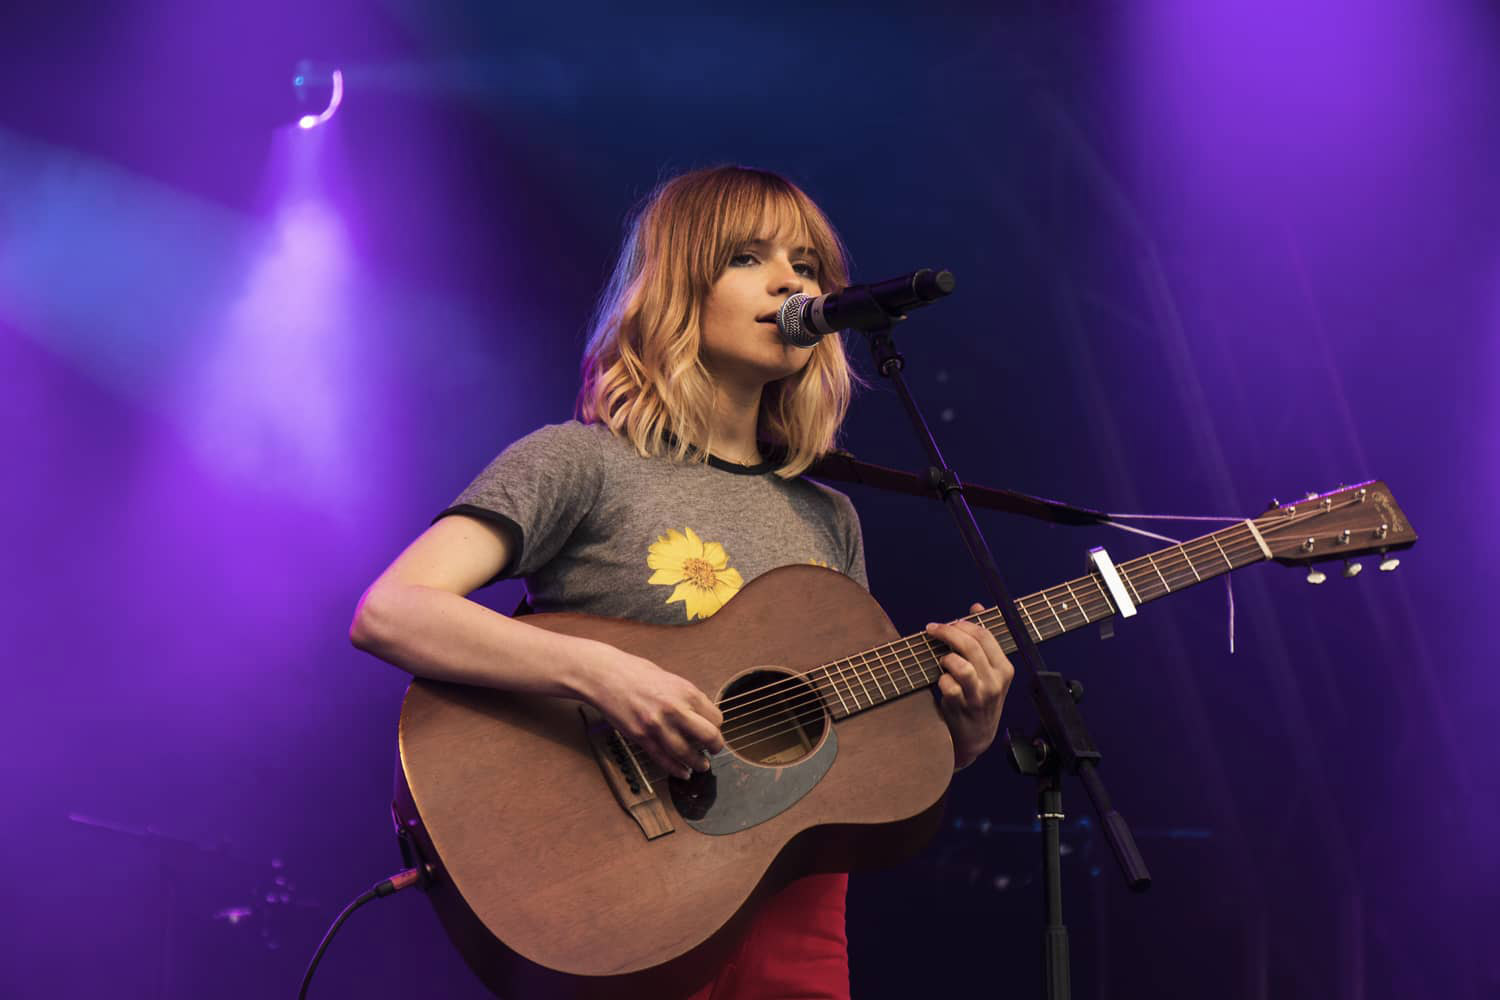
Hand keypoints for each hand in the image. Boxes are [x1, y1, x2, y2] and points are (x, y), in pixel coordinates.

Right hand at [578, 644, 723, 780]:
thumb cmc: (635, 672)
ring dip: (698, 763)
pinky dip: (676, 769)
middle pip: (709, 736)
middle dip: (715, 747)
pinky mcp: (641, 737)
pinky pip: (663, 759)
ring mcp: (657, 725)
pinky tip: (683, 772)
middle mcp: (675, 709)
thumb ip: (686, 697)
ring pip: (686, 753)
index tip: (713, 729)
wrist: (605, 675)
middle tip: (714, 750)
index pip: (715, 717)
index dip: (716, 726)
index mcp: (686, 691)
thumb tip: (701, 714)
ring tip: (701, 766)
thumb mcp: (670, 679)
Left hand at [926, 603, 1015, 768]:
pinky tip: (942, 682)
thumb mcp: (989, 671)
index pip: (985, 635)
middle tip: (932, 629)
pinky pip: (947, 685)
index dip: (963, 623)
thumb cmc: (979, 697)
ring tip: (942, 661)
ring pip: (961, 665)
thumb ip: (983, 639)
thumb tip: (976, 606)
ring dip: (946, 658)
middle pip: (971, 646)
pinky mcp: (962, 708)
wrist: (975, 737)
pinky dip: (940, 679)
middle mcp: (996, 682)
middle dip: (948, 632)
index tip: (948, 622)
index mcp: (1005, 669)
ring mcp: (979, 697)